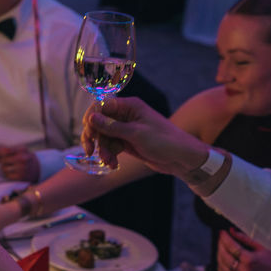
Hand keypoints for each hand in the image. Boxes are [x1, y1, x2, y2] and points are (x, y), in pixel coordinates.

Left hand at [0, 145, 39, 180]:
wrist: (38, 169)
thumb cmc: (25, 157)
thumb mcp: (20, 150)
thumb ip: (8, 149)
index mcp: (21, 149)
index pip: (5, 150)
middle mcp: (22, 159)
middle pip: (2, 160)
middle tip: (3, 160)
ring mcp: (22, 168)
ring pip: (4, 168)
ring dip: (4, 167)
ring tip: (11, 166)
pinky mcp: (21, 177)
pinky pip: (7, 175)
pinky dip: (7, 174)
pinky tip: (13, 172)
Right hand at [82, 98, 207, 176]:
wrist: (182, 158)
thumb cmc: (164, 141)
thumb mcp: (136, 134)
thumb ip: (112, 126)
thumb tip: (91, 117)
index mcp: (129, 106)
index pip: (101, 105)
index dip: (91, 118)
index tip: (89, 133)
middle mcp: (126, 115)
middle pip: (99, 122)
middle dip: (94, 137)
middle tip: (90, 150)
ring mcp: (126, 129)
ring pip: (104, 137)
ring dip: (103, 150)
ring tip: (108, 162)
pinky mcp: (128, 142)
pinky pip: (111, 146)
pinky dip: (110, 155)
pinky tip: (113, 164)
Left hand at [215, 228, 270, 270]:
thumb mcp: (261, 247)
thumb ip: (245, 238)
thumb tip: (232, 231)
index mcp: (250, 260)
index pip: (232, 246)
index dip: (225, 238)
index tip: (222, 233)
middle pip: (224, 256)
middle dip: (220, 245)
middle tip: (221, 239)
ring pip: (222, 266)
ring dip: (219, 255)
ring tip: (222, 248)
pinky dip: (220, 267)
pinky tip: (223, 260)